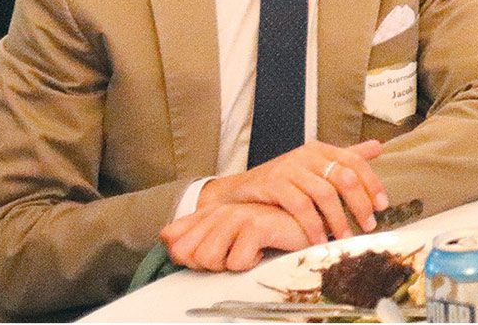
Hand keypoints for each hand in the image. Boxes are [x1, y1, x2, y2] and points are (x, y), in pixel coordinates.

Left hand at [162, 202, 311, 271]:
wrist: (311, 223)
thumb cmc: (273, 230)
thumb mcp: (230, 234)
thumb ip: (195, 231)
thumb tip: (165, 235)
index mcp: (214, 212)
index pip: (177, 246)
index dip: (193, 261)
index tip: (220, 258)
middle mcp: (222, 211)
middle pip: (190, 257)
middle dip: (213, 266)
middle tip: (240, 255)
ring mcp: (238, 215)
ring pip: (209, 259)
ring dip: (232, 264)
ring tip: (253, 252)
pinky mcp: (257, 225)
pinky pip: (235, 263)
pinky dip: (251, 264)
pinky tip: (265, 251)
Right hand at [195, 139, 387, 246]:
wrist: (240, 192)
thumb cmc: (284, 181)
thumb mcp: (315, 166)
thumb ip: (345, 157)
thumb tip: (378, 147)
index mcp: (321, 150)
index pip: (355, 162)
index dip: (371, 184)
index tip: (382, 206)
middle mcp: (307, 155)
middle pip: (344, 178)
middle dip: (359, 204)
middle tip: (368, 225)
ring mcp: (290, 168)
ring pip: (324, 194)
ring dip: (338, 219)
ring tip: (345, 237)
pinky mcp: (274, 184)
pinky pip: (300, 206)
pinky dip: (313, 225)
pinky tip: (320, 240)